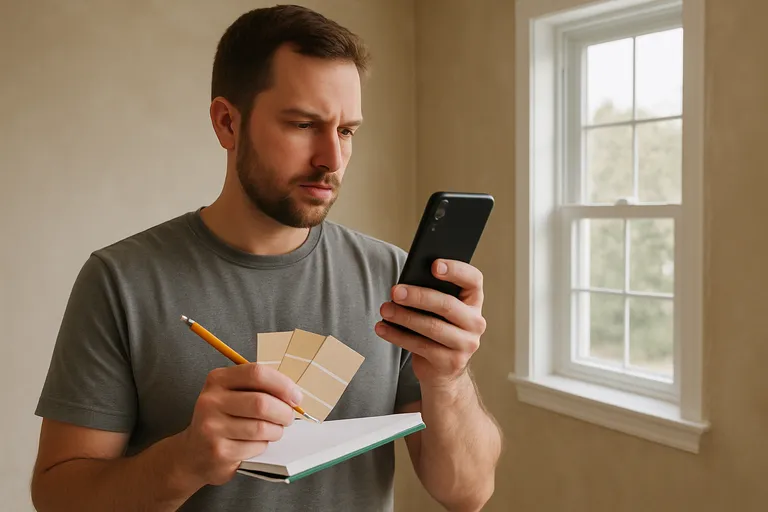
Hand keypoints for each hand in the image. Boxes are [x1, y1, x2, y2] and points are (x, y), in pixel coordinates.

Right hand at [175, 363, 302, 485]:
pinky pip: (255, 447)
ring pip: (261, 427)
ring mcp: (212, 427)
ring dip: (276, 431)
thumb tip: (293, 395)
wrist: (193, 453)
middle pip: (261, 402)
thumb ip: (259, 388)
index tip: (295, 396)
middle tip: (288, 417)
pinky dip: (263, 445)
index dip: (282, 384)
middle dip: (283, 412)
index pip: (256, 373)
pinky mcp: (218, 451)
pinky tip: (256, 443)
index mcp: (218, 379)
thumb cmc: (222, 418)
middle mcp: (211, 401)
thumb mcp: (233, 393)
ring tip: (273, 430)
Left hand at [375, 259, 486, 387]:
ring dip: (404, 317)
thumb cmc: (436, 328)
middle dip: (418, 296)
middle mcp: (475, 323)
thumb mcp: (438, 310)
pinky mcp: (451, 362)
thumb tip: (405, 285)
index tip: (433, 265)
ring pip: (433, 327)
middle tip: (395, 291)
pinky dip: (398, 336)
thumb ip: (431, 294)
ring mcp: (466, 345)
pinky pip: (421, 346)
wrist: (442, 370)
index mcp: (474, 301)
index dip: (456, 270)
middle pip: (448, 305)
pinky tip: (382, 328)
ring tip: (385, 309)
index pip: (473, 279)